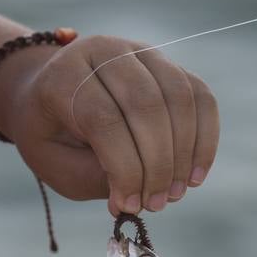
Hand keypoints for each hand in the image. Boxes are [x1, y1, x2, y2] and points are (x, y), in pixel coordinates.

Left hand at [0, 36, 219, 214]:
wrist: (51, 97)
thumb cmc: (52, 136)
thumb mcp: (56, 163)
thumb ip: (94, 177)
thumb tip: (138, 197)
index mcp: (63, 73)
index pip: (104, 117)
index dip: (123, 168)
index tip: (130, 205)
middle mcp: (105, 51)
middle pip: (146, 104)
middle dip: (157, 163)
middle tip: (156, 204)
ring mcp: (142, 52)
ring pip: (179, 98)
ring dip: (183, 154)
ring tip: (174, 194)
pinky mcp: (170, 65)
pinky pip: (201, 98)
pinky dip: (204, 139)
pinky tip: (194, 175)